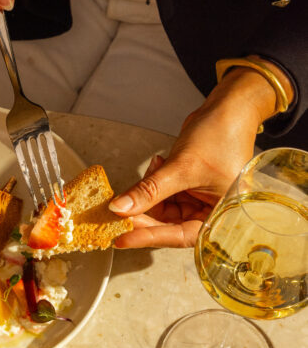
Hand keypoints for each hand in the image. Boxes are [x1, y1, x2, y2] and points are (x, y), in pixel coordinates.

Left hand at [109, 66, 279, 247]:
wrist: (229, 107)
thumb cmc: (219, 135)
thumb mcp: (181, 167)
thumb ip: (149, 191)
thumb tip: (119, 209)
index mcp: (220, 215)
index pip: (179, 235)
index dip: (148, 238)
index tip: (121, 239)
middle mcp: (209, 211)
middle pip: (168, 225)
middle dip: (142, 216)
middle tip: (118, 211)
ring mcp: (197, 200)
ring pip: (161, 210)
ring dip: (145, 198)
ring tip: (140, 180)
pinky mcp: (187, 188)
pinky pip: (162, 195)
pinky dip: (152, 183)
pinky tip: (155, 164)